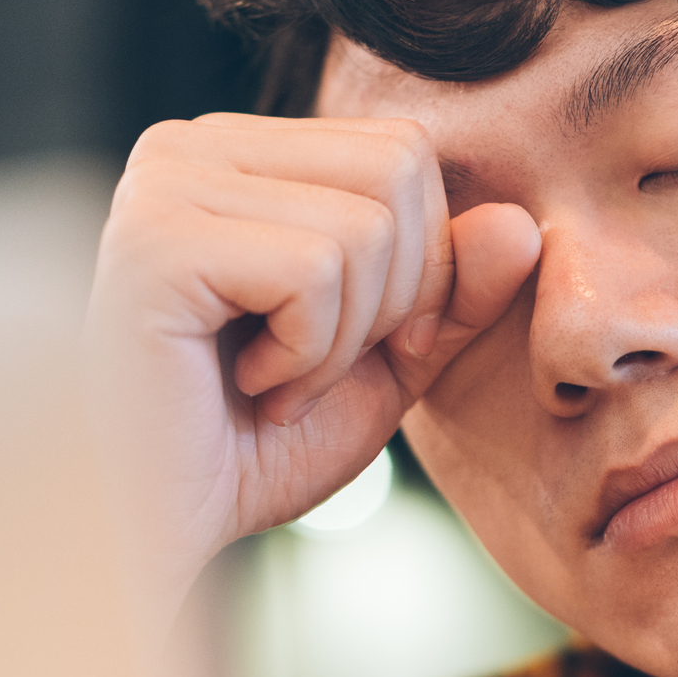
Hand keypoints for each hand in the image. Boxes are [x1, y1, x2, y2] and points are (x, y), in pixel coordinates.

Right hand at [83, 113, 540, 625]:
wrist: (165, 532)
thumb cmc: (255, 448)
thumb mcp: (386, 364)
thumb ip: (454, 293)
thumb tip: (522, 224)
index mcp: (240, 153)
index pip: (403, 152)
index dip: (423, 266)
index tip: (354, 348)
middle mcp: (191, 145)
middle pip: (398, 169)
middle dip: (394, 296)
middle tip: (313, 369)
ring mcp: (164, 184)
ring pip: (366, 225)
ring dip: (344, 339)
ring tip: (273, 383)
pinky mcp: (156, 241)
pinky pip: (315, 270)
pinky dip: (307, 354)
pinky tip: (247, 385)